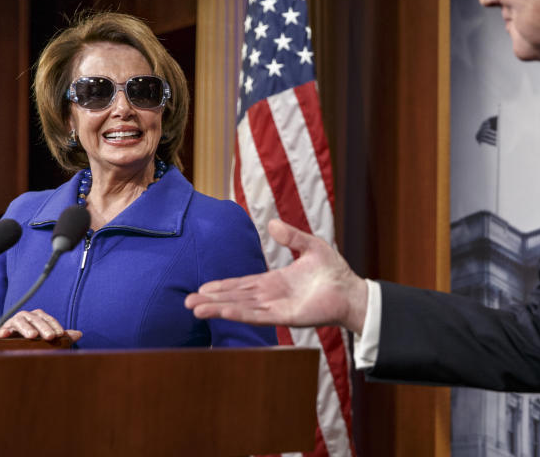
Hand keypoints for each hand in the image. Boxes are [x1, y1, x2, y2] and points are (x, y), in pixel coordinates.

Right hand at [0, 308, 82, 341]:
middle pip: (36, 319)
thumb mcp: (48, 339)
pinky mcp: (1, 330)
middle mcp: (26, 317)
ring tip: (33, 336)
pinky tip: (6, 334)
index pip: (48, 319)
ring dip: (27, 327)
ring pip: (20, 321)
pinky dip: (4, 330)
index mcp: (38, 317)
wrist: (10, 347)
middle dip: (44, 327)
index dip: (55, 326)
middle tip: (50, 337)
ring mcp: (13, 322)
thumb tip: (80, 334)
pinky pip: (2, 328)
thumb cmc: (32, 342)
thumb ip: (62, 336)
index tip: (60, 334)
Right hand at [185, 219, 368, 333]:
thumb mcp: (311, 246)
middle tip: (188, 302)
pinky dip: (238, 313)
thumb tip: (272, 222)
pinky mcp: (284, 317)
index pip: (242, 284)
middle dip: (212, 299)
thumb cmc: (334, 271)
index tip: (203, 287)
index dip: (223, 286)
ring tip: (195, 308)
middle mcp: (271, 296)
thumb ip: (291, 236)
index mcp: (274, 281)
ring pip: (241, 307)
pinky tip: (222, 312)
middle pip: (235, 297)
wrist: (351, 290)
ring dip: (218, 308)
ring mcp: (276, 307)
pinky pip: (257, 315)